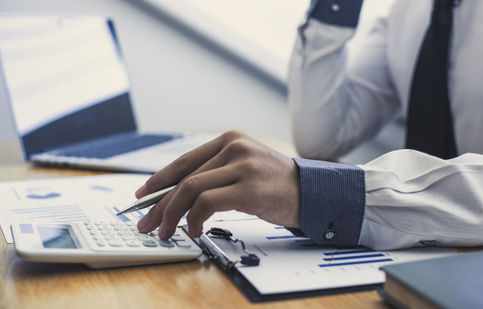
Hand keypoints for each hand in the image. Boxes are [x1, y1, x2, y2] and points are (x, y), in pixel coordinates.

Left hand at [136, 130, 299, 238]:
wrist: (311, 191)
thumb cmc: (275, 184)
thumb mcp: (244, 168)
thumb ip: (215, 174)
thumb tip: (178, 194)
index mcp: (229, 140)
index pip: (184, 161)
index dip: (159, 180)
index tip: (143, 195)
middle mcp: (233, 147)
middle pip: (184, 178)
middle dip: (159, 204)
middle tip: (147, 223)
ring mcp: (242, 166)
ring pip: (190, 189)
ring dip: (172, 214)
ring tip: (166, 232)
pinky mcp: (248, 188)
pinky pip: (207, 203)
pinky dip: (194, 219)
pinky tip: (195, 230)